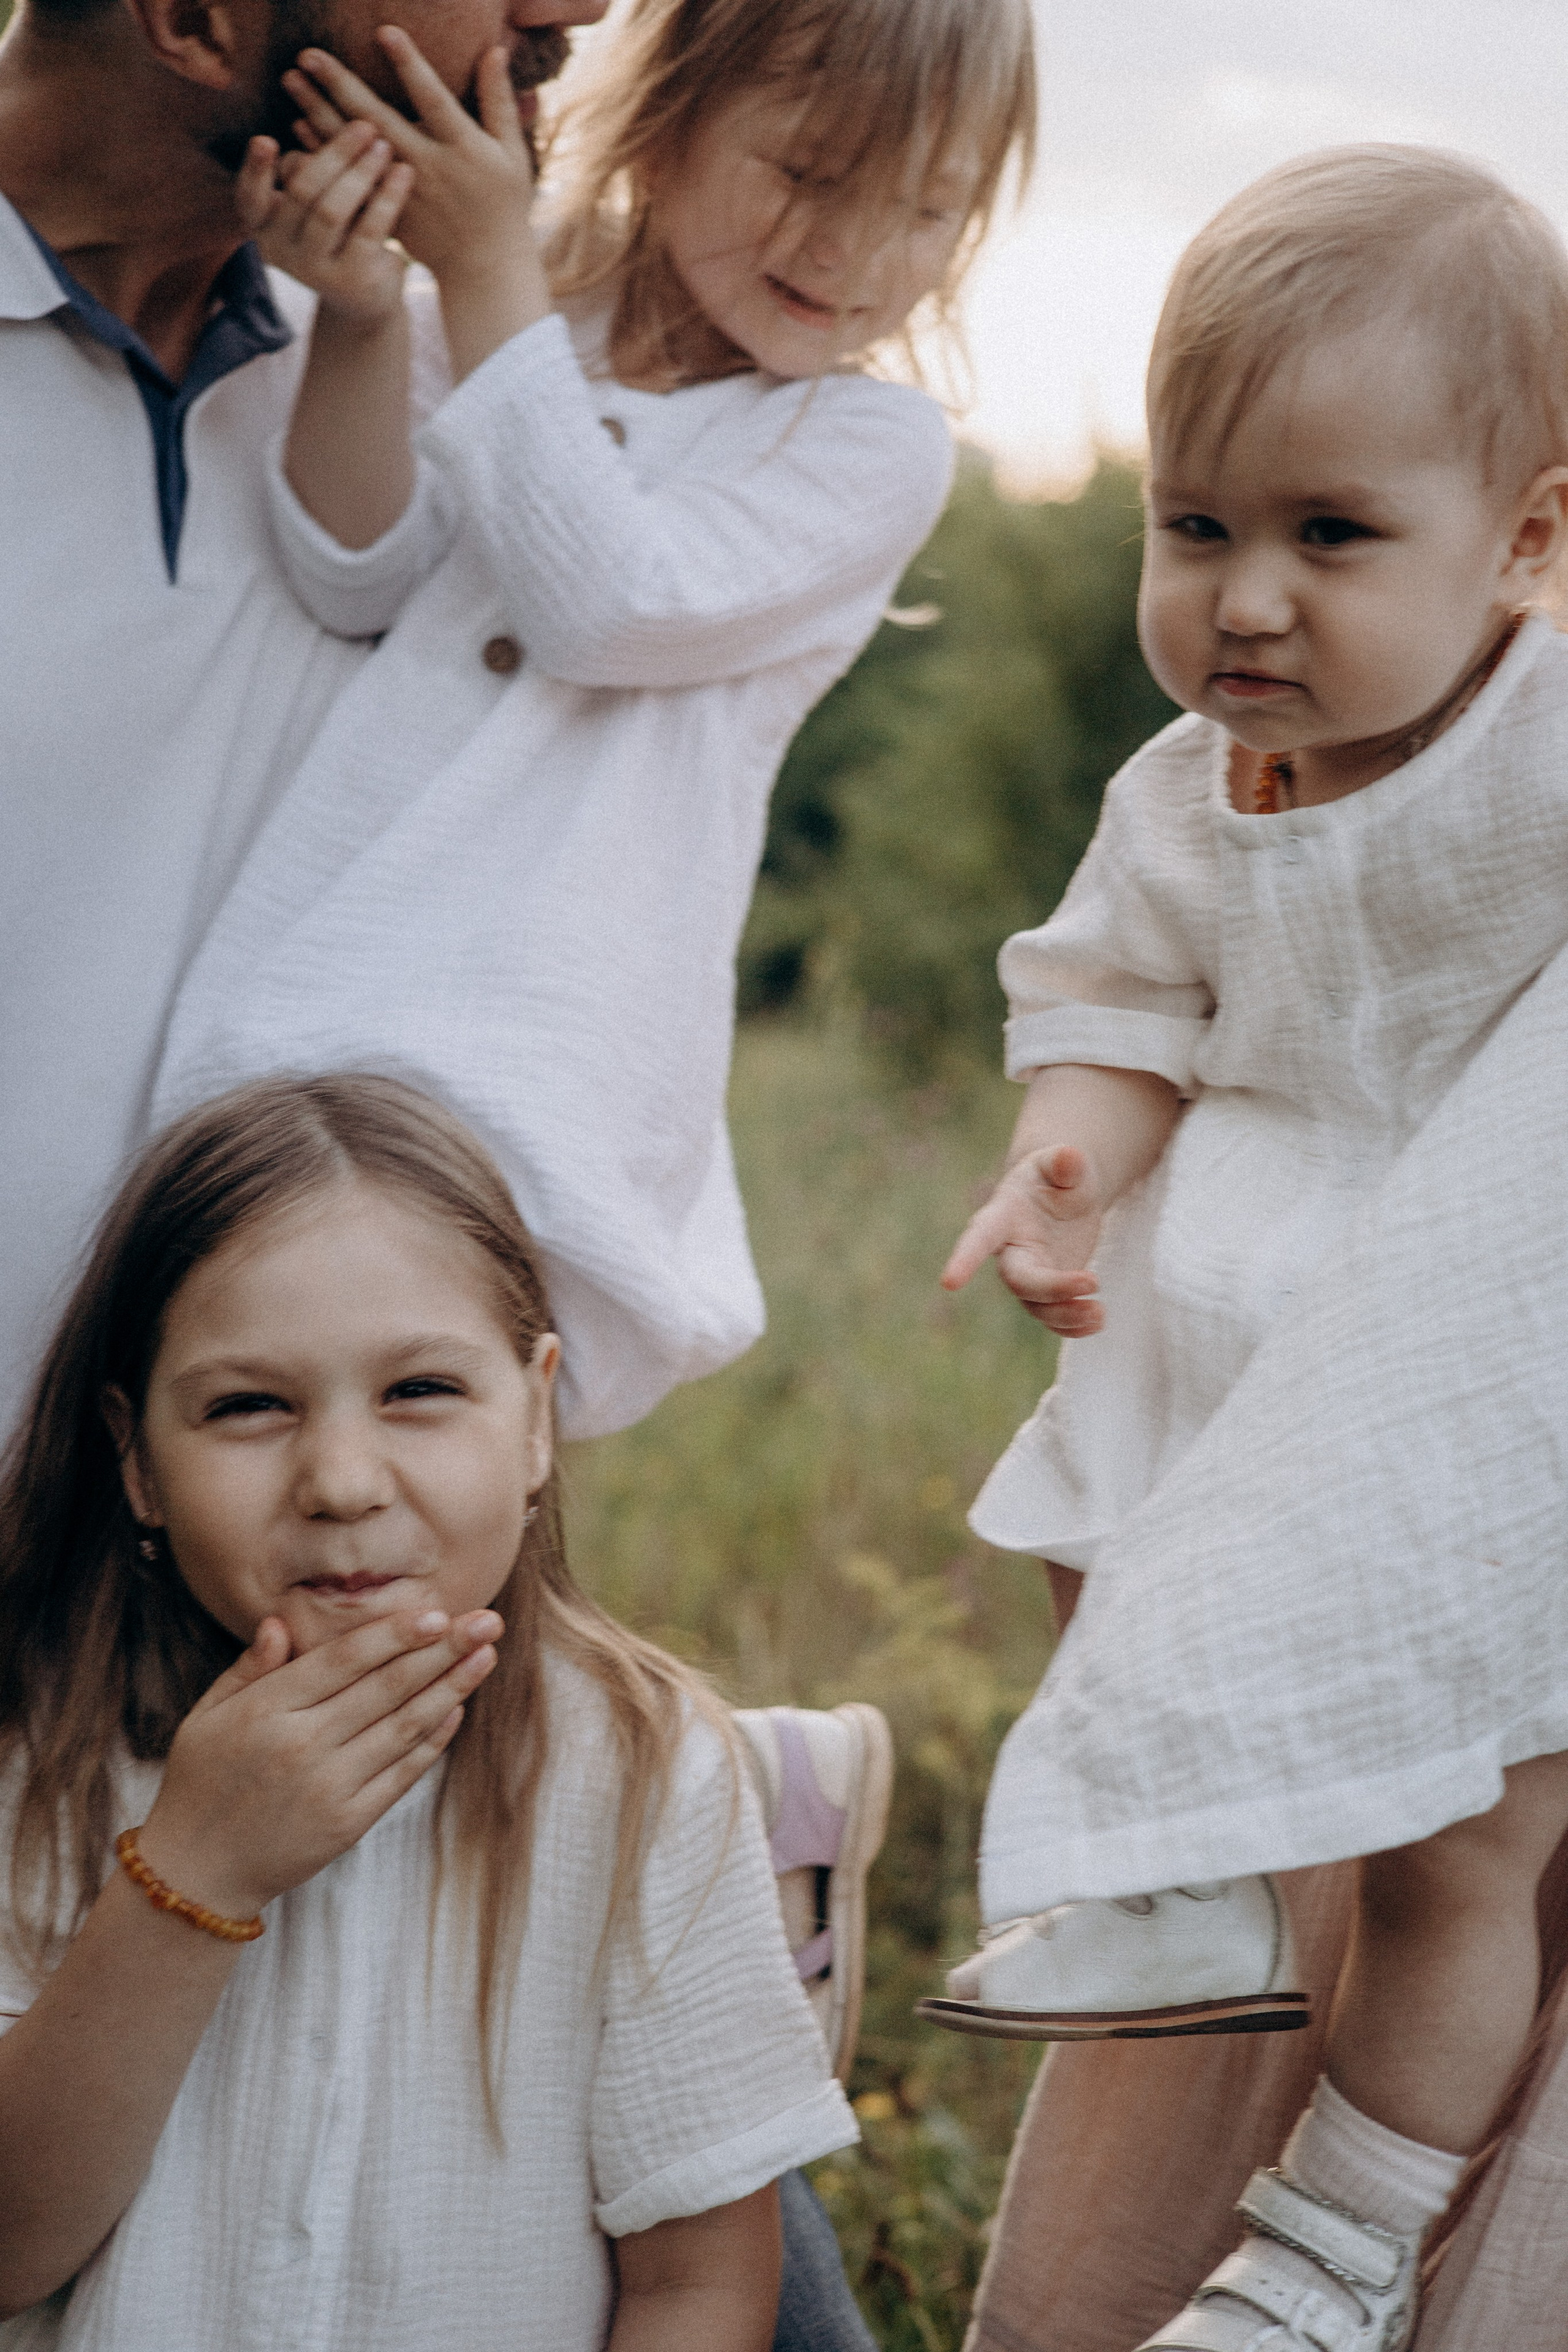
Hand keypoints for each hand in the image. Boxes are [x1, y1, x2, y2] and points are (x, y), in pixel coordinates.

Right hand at [136, 1608, 500, 1918]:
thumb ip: (250, 1669)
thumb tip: (282, 1622)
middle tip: (487, 1622)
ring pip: (405, 1726)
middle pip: (387, 1687)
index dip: (395, 1634)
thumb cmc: (200, 1784)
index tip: (440, 1612)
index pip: (344, 1660)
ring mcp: (330, 1787)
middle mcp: (303, 1746)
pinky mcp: (348, 1823)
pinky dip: (433, 1740)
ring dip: (452, 1688)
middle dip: (444, 1650)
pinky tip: (456, 1709)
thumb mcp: (207, 1717)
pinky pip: (402, 1773)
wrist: (196, 1874)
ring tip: (486, 1657)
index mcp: (266, 1711)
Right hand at [236, 124, 412, 326]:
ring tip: (384, 145)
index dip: (256, 169)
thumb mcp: (315, 204)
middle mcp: (280, 252)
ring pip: (331, 210)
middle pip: (301, 191)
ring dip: (360, 172)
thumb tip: (304, 123)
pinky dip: (387, 197)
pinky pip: (369, 229)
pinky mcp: (351, 281)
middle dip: (334, 154)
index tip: (265, 139)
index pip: (249, 196)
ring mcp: (314, 271)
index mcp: (262, 228)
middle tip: (364, 125)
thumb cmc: (338, 235)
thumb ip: (306, 170)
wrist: (366, 298)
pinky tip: (404, 171)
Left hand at [285, 30, 536, 290]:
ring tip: (291, 78)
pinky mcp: (388, 213)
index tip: (384, 31)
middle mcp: (429, 168)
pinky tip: (298, 127)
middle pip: (378, 120)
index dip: (409, 65)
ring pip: (354, 148)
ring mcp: (404, 192)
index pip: (432, 99)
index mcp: (463, 148)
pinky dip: (324, 155)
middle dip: (341, 84)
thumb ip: (500, 102)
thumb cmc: (505, 206)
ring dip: (319, 111)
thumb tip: (496, 49)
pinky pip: (348, 180)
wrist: (486, 269)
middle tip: (308, 54)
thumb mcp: (512, 154)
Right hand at [942, 1145, 1105, 1334]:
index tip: (948, 1283)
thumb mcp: (1063, 1164)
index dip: (963, 1259)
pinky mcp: (1048, 1293)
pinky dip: (1073, 1327)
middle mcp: (1010, 1252)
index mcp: (1002, 1216)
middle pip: (1019, 1281)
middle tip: (1094, 1280)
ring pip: (1038, 1307)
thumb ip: (1064, 1163)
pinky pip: (1054, 1319)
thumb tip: (1069, 1156)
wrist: (1064, 1196)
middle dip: (1052, 1288)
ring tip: (1100, 1314)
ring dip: (1067, 1315)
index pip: (979, 1237)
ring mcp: (1029, 1275)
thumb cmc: (1057, 1175)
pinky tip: (1097, 1323)